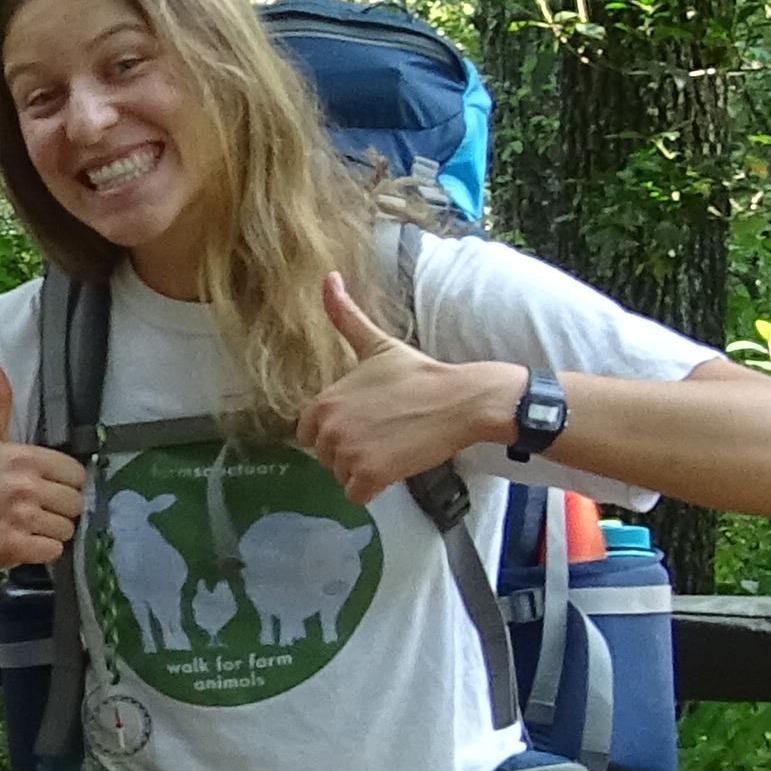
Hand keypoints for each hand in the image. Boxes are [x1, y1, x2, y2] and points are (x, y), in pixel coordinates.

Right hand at [0, 358, 91, 574]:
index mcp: (23, 457)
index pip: (75, 474)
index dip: (60, 484)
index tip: (38, 489)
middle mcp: (24, 486)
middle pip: (75, 503)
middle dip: (57, 510)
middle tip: (30, 510)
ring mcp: (21, 518)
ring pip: (67, 529)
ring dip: (49, 532)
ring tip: (24, 526)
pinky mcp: (17, 547)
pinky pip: (54, 551)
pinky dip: (40, 551)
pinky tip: (21, 543)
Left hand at [296, 272, 514, 502]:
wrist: (461, 400)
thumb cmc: (419, 374)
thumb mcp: (375, 345)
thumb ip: (344, 316)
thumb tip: (328, 276)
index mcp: (323, 402)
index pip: (309, 433)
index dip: (337, 430)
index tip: (367, 420)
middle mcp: (328, 428)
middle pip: (325, 457)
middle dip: (351, 451)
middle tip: (385, 432)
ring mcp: (347, 453)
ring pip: (341, 476)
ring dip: (364, 469)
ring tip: (393, 445)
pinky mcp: (369, 476)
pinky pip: (357, 494)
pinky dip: (374, 488)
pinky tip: (396, 465)